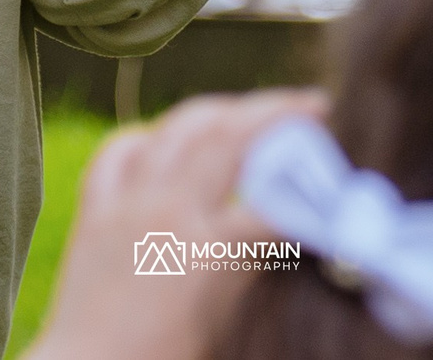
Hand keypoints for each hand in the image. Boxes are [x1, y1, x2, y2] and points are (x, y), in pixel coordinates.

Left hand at [25, 91, 323, 359]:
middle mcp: (169, 214)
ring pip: (181, 126)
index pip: (280, 204)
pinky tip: (171, 140)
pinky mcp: (95, 210)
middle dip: (282, 112)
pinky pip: (122, 149)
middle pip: (234, 135)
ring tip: (253, 110)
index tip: (338, 183)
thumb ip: (262, 275)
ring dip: (224, 110)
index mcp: (211, 255)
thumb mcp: (230, 328)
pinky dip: (152, 136)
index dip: (316, 194)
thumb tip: (298, 236)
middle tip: (317, 105)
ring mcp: (129, 204)